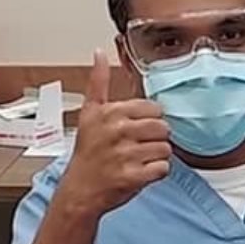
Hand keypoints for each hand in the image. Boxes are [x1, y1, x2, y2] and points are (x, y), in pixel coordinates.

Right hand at [60, 50, 172, 216]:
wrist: (79, 190)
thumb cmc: (88, 154)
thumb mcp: (89, 113)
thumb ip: (97, 82)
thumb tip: (99, 53)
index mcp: (111, 112)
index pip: (153, 109)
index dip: (148, 121)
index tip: (134, 131)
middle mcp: (118, 131)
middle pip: (163, 128)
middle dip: (154, 139)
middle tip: (137, 147)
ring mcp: (126, 154)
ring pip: (165, 149)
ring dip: (156, 157)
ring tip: (138, 160)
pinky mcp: (133, 176)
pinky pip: (163, 168)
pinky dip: (155, 173)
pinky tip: (140, 172)